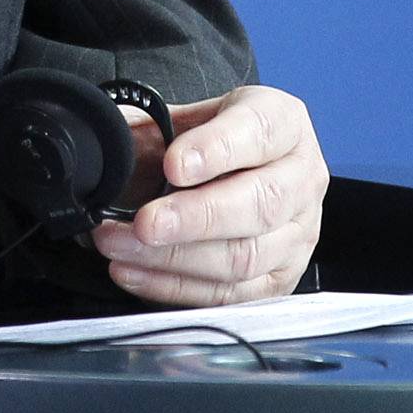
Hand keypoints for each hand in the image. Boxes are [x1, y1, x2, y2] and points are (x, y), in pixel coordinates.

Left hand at [92, 86, 328, 306]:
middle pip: (260, 204)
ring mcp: (297, 235)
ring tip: (121, 246)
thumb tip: (109, 137)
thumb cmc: (219, 143)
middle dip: (195, 217)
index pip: (260, 131)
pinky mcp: (280, 280)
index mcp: (285, 124)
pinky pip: (231, 295)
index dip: (216, 149)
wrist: (250, 173)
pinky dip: (176, 288)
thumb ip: (157, 125)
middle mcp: (302, 179)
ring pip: (245, 257)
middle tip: (145, 221)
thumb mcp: (195, 117)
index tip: (173, 163)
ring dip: (175, 258)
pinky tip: (136, 272)